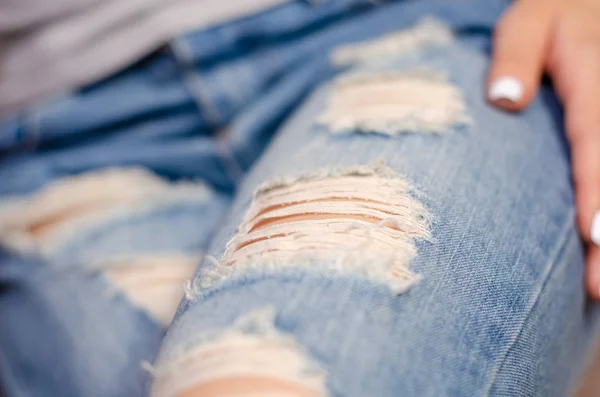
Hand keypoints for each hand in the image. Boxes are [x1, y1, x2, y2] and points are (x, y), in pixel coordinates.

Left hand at [488, 0, 599, 298]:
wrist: (586, 6)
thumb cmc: (554, 15)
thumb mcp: (528, 20)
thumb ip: (517, 54)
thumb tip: (504, 100)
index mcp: (593, 82)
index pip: (596, 140)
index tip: (596, 234)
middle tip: (599, 289)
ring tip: (599, 291)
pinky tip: (597, 251)